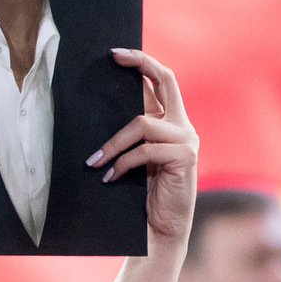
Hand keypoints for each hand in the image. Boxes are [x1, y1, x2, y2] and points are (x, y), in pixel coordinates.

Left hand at [88, 48, 198, 252]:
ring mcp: (186, 140)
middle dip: (140, 64)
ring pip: (142, 124)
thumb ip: (130, 134)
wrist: (160, 228)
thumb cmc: (142, 193)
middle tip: (112, 57)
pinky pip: (145, 151)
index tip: (115, 53)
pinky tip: (109, 178)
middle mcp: (183, 125)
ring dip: (113, 144)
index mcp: (171, 121)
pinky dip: (122, 163)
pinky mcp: (184, 157)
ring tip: (94, 162)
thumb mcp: (134, 156)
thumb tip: (99, 107)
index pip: (162, 80)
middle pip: (166, 81)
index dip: (142, 63)